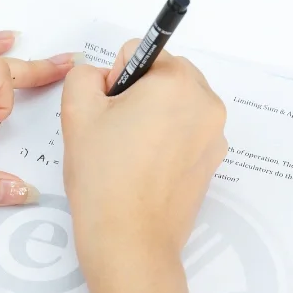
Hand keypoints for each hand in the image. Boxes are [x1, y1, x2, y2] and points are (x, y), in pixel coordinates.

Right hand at [60, 40, 226, 274]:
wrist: (129, 241)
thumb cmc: (104, 176)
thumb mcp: (77, 111)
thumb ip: (86, 75)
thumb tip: (103, 79)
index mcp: (178, 82)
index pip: (141, 52)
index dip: (116, 78)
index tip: (108, 111)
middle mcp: (207, 104)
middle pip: (165, 78)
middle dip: (139, 95)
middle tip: (115, 134)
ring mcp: (215, 136)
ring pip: (176, 108)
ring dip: (153, 119)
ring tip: (129, 156)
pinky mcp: (212, 164)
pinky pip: (186, 136)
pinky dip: (166, 144)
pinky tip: (144, 172)